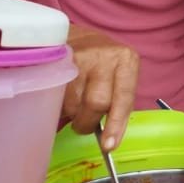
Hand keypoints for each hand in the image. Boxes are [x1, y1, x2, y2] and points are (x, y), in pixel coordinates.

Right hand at [64, 24, 139, 150]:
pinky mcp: (58, 60)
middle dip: (87, 122)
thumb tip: (107, 140)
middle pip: (97, 102)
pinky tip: (60, 99)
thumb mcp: (118, 75)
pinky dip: (57, 106)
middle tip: (82, 125)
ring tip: (72, 106)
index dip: (116, 124)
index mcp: (127, 61)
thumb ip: (116, 101)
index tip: (108, 146)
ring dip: (71, 114)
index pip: (124, 98)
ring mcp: (80, 56)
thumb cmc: (102, 64)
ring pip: (74, 102)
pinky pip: (56, 95)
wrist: (78, 37)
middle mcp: (106, 56)